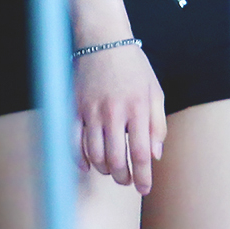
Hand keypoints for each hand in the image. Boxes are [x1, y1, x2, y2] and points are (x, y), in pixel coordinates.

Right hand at [74, 41, 164, 194]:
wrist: (102, 39)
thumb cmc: (133, 66)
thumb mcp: (154, 91)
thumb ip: (157, 124)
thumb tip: (155, 155)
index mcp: (137, 108)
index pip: (140, 153)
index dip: (143, 176)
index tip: (144, 189)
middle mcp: (113, 112)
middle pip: (116, 159)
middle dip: (123, 178)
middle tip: (127, 181)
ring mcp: (91, 110)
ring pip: (94, 154)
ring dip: (103, 169)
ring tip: (111, 170)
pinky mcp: (74, 107)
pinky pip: (73, 141)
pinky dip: (79, 158)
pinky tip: (87, 164)